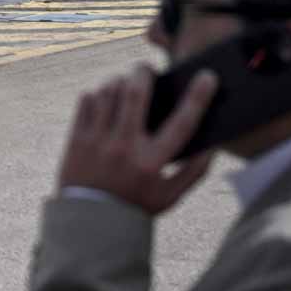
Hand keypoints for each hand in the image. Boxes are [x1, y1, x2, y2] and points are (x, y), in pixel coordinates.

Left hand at [55, 66, 217, 214]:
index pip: (183, 123)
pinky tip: (104, 99)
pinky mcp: (76, 138)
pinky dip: (98, 93)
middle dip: (144, 72)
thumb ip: (194, 172)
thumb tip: (214, 145)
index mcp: (152, 162)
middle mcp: (125, 148)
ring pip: (109, 92)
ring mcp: (97, 141)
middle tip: (147, 68)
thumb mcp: (170, 197)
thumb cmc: (135, 207)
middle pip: (137, 93)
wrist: (88, 222)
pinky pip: (87, 100)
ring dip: (120, 81)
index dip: (199, 97)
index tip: (207, 76)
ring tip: (125, 84)